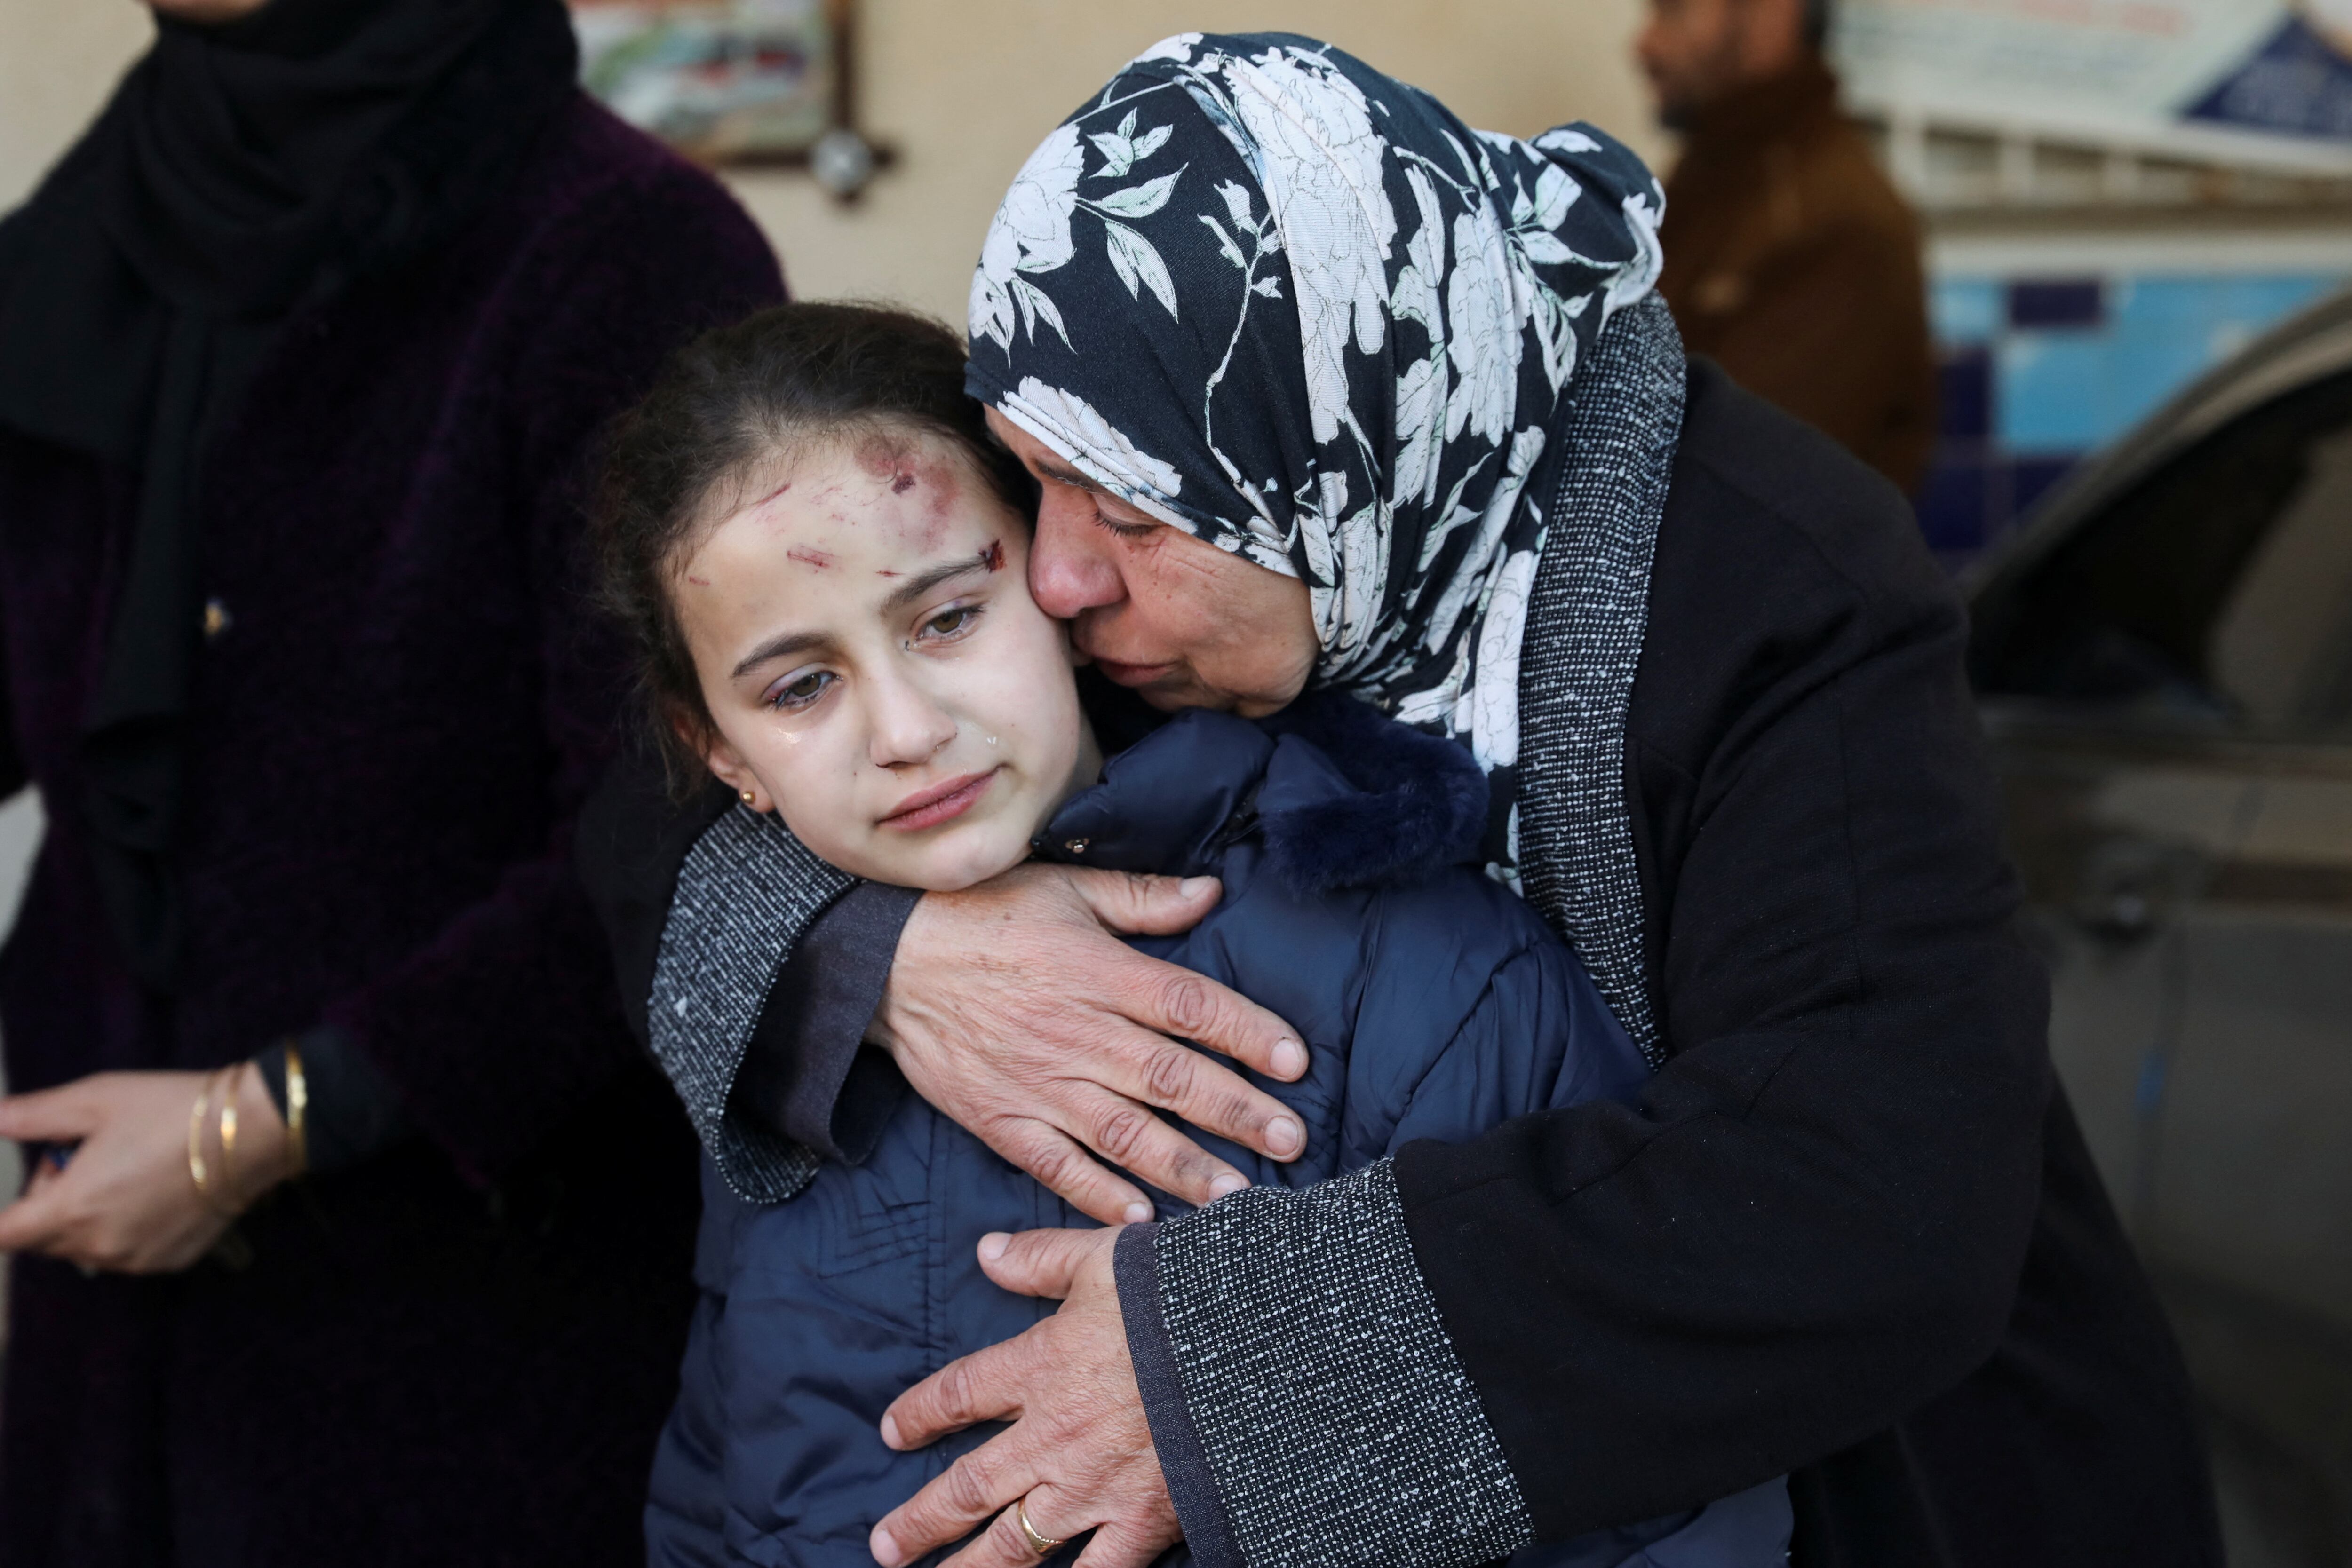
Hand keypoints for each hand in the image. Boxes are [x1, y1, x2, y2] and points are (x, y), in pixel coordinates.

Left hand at [0, 1065, 294, 1272]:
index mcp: (70, 1209)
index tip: (34, 1180)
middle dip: (48, 1204)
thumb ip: (31, 1116)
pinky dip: (124, 1229)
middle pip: (43, 1240)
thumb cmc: (169, 1109)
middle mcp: (98, 1246)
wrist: (251, 1130)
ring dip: (86, 1219)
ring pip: (84, 1248)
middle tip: (83, 1157)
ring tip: (123, 1173)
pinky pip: (125, 1254)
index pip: (5, 1235)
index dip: (5, 1212)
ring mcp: (135, 1260)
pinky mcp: (168, 1262)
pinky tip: (153, 1192)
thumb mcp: (95, 1099)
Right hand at [872, 863, 1309, 1224]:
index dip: (1245, 1032)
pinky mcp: (1001, 1120)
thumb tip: (1211, 894)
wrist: (884, 962)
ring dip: (1186, 1168)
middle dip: (1236, 1112)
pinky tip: (1143, 1221)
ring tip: (1240, 1197)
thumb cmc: (981, 917)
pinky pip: (1057, 1167)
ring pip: (1124, 1134)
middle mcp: (1076, 1033)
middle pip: (1170, 1078)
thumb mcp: (1063, 890)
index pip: (1188, 1006)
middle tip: (1292, 1141)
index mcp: (1097, 973)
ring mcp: (1038, 1084)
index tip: (1295, 1061)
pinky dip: (1099, 1196)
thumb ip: (1140, 900)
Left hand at [873, 1227, 1174, 1567]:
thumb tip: (985, 1253)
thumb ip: (1040, 1259)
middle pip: (968, 1488)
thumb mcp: (1105, 1257)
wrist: (1254, 1344)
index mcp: (1041, 1368)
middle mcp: (1054, 1436)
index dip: (918, 1415)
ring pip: (1014, 1543)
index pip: (958, 1396)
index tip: (892, 1431)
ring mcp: (1096, 1486)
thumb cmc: (1180, 1296)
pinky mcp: (1143, 1521)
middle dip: (921, 1520)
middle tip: (885, 1545)